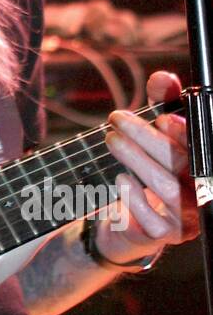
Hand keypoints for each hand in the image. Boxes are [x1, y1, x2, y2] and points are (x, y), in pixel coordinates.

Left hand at [99, 70, 198, 264]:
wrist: (130, 219)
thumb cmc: (152, 166)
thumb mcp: (157, 131)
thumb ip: (164, 102)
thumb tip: (163, 79)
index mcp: (203, 166)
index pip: (201, 150)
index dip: (184, 135)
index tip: (163, 116)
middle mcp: (201, 193)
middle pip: (181, 165)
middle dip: (148, 138)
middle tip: (117, 118)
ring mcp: (186, 218)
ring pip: (166, 189)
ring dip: (136, 160)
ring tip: (111, 140)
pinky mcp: (164, 235)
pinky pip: (153, 220)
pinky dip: (135, 197)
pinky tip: (121, 179)